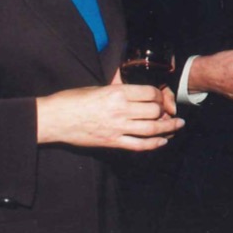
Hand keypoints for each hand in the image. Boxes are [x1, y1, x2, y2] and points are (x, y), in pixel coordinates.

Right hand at [36, 74, 182, 150]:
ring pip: (151, 129)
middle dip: (165, 111)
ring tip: (178, 125)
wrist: (55, 118)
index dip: (160, 95)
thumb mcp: (98, 87)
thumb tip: (133, 92)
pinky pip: (139, 145)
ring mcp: (118, 128)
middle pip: (155, 111)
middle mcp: (121, 110)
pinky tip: (163, 141)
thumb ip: (117, 90)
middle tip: (170, 111)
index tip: (161, 97)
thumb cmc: (73, 99)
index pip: (150, 93)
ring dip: (168, 128)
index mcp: (118, 93)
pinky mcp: (112, 142)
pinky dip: (154, 144)